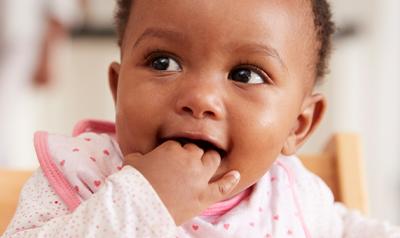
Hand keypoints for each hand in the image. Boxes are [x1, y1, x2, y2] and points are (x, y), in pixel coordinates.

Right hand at [123, 140, 239, 224]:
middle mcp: (189, 159)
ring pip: (212, 160)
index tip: (170, 160)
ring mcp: (199, 177)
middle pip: (197, 150)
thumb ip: (140, 155)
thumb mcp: (132, 162)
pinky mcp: (204, 196)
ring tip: (206, 164)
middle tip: (186, 164)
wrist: (137, 208)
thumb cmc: (133, 183)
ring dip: (209, 161)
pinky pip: (222, 186)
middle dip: (192, 155)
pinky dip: (230, 180)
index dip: (175, 152)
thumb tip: (140, 156)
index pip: (178, 144)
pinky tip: (236, 175)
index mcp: (172, 148)